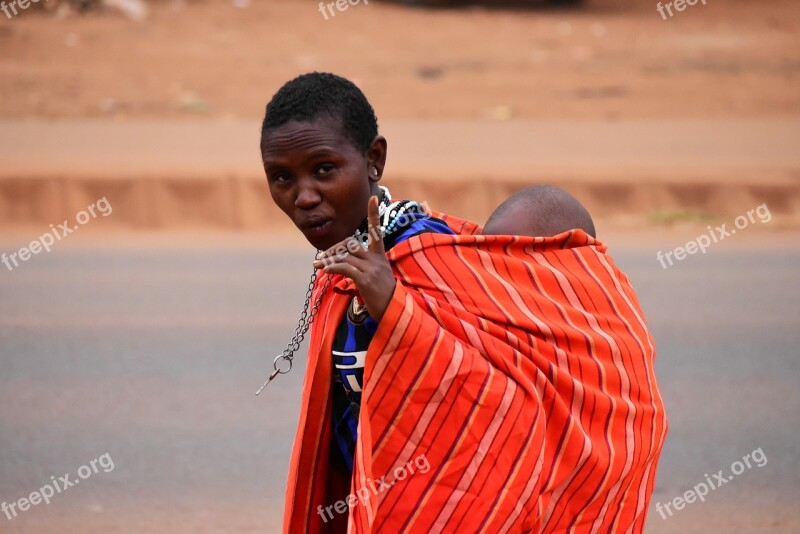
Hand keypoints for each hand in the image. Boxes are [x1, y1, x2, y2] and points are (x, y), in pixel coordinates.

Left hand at [312, 196, 396, 321]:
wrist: (393, 312)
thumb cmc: (382, 296)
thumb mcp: (375, 277)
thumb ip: (361, 266)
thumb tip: (341, 263)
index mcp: (379, 256)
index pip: (377, 230)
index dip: (374, 214)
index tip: (373, 197)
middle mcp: (376, 259)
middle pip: (351, 244)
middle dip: (334, 249)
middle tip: (322, 257)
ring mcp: (371, 269)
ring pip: (346, 256)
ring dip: (329, 260)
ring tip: (317, 265)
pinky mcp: (365, 280)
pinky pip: (345, 268)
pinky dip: (333, 267)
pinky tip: (325, 270)